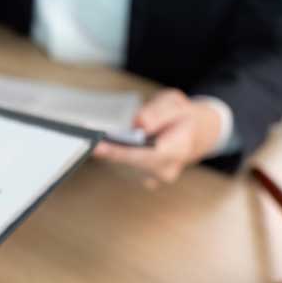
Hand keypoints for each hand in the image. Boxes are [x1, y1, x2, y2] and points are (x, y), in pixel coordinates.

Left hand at [93, 90, 222, 187]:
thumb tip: (138, 123)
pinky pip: (124, 168)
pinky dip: (114, 155)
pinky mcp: (144, 179)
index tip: (98, 146)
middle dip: (110, 150)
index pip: (145, 153)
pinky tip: (104, 144)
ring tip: (94, 139)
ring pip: (125, 166)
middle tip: (88, 139)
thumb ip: (158, 112)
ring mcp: (155, 178)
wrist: (194, 134)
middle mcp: (166, 169)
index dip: (120, 151)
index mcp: (179, 149)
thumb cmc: (182, 117)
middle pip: (131, 162)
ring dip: (110, 152)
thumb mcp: (174, 103)